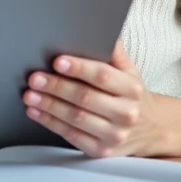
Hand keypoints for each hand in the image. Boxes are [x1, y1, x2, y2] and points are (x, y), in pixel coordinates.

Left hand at [23, 42, 180, 157]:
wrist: (150, 129)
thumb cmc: (131, 95)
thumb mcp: (130, 71)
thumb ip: (114, 53)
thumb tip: (97, 30)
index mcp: (132, 89)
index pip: (102, 76)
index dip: (79, 68)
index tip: (58, 62)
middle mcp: (126, 113)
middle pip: (85, 98)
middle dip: (56, 86)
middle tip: (34, 78)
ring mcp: (114, 135)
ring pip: (76, 118)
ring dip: (48, 106)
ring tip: (30, 95)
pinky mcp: (101, 151)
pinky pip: (71, 136)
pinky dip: (50, 123)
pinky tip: (36, 112)